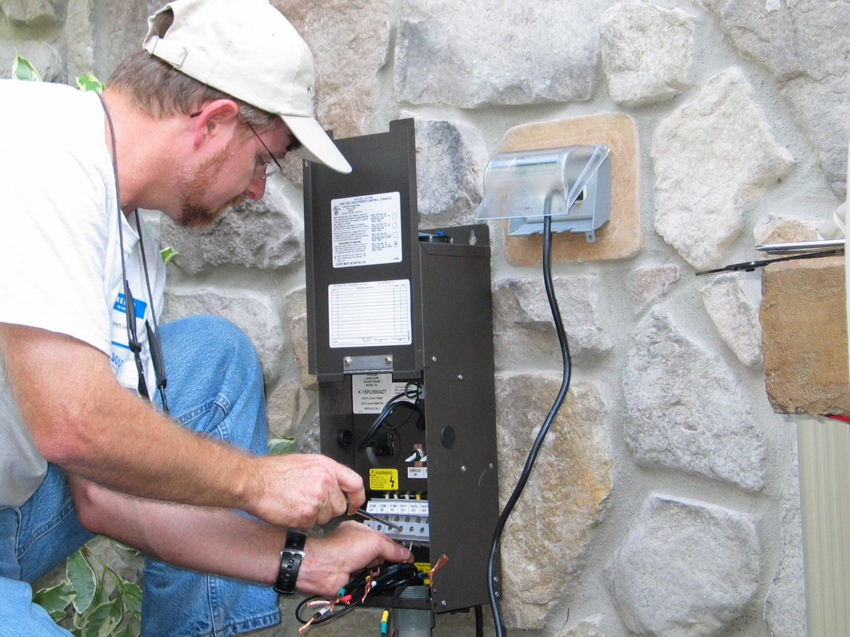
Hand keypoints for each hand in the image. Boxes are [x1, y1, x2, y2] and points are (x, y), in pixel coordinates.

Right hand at [247, 454, 364, 527]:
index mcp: (327, 466)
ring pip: (326, 518)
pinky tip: (291, 510)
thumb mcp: (305, 463)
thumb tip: (336, 485)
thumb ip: (324, 473)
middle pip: (339, 506)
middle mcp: (325, 482)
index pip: (355, 483)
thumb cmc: (273, 472)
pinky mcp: (307, 515)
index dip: (358, 497)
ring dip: (314, 516)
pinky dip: (302, 522)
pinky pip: (312, 526)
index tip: (355, 504)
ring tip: (297, 503)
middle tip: (309, 502)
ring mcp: (317, 499)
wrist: (253, 482)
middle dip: (328, 509)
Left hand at [297, 521, 413, 596]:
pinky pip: (367, 582)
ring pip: (375, 570)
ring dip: (380, 572)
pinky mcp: (351, 579)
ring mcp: (354, 564)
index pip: (384, 539)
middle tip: (399, 564)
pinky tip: (374, 580)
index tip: (406, 555)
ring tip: (383, 571)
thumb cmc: (339, 547)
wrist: (323, 567)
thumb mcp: (373, 541)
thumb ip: (391, 548)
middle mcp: (356, 548)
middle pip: (380, 555)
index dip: (396, 547)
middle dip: (389, 560)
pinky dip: (372, 583)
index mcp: (360, 533)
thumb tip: (404, 554)